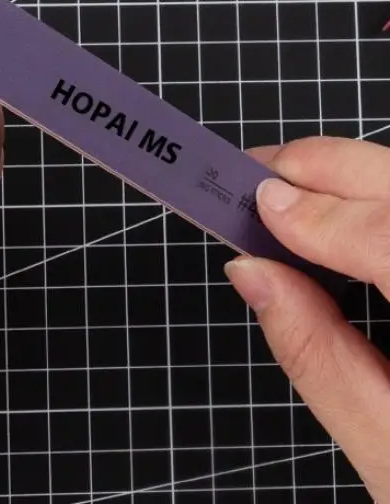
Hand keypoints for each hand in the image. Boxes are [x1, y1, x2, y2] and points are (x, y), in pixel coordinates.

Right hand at [225, 136, 389, 500]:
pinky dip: (383, 203)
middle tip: (263, 172)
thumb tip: (251, 272)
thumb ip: (316, 354)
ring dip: (359, 179)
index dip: (330, 214)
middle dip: (337, 170)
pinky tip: (346, 215)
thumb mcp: (389, 456)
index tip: (261, 203)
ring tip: (295, 188)